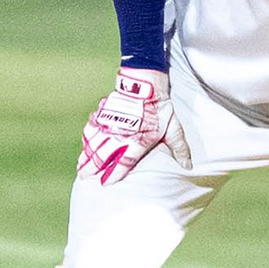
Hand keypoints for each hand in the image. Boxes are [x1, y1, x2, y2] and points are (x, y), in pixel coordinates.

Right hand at [77, 67, 191, 184]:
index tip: (104, 183)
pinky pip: (92, 128)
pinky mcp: (103, 114)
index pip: (123, 163)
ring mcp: (110, 125)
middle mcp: (120, 136)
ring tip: (80, 168)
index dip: (112, 174)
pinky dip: (87, 138)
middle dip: (92, 168)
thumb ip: (179, 148)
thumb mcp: (173, 128)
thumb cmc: (160, 108)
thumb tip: (188, 165)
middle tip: (84, 177)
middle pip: (102, 156)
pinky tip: (84, 145)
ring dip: (86, 156)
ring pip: (94, 143)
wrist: (145, 84)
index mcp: (137, 142)